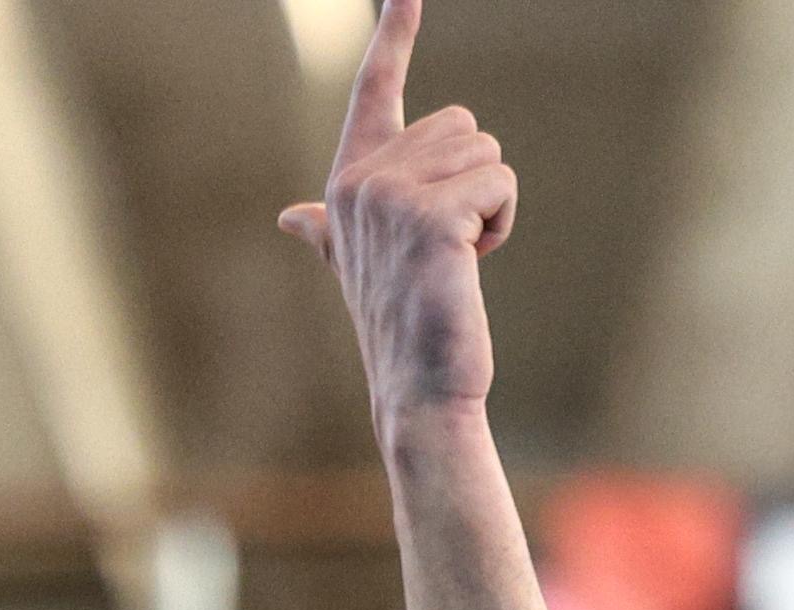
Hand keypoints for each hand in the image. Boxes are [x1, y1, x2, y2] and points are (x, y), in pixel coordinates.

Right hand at [279, 0, 516, 418]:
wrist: (417, 390)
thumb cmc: (401, 330)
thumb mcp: (358, 267)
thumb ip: (328, 230)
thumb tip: (292, 219)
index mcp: (347, 179)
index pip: (375, 87)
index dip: (394, 31)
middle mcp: (361, 178)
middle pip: (461, 123)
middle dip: (473, 181)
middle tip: (448, 247)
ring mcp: (392, 196)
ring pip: (485, 152)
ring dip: (490, 206)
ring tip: (457, 260)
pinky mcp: (433, 217)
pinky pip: (499, 183)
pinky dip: (502, 223)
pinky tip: (472, 266)